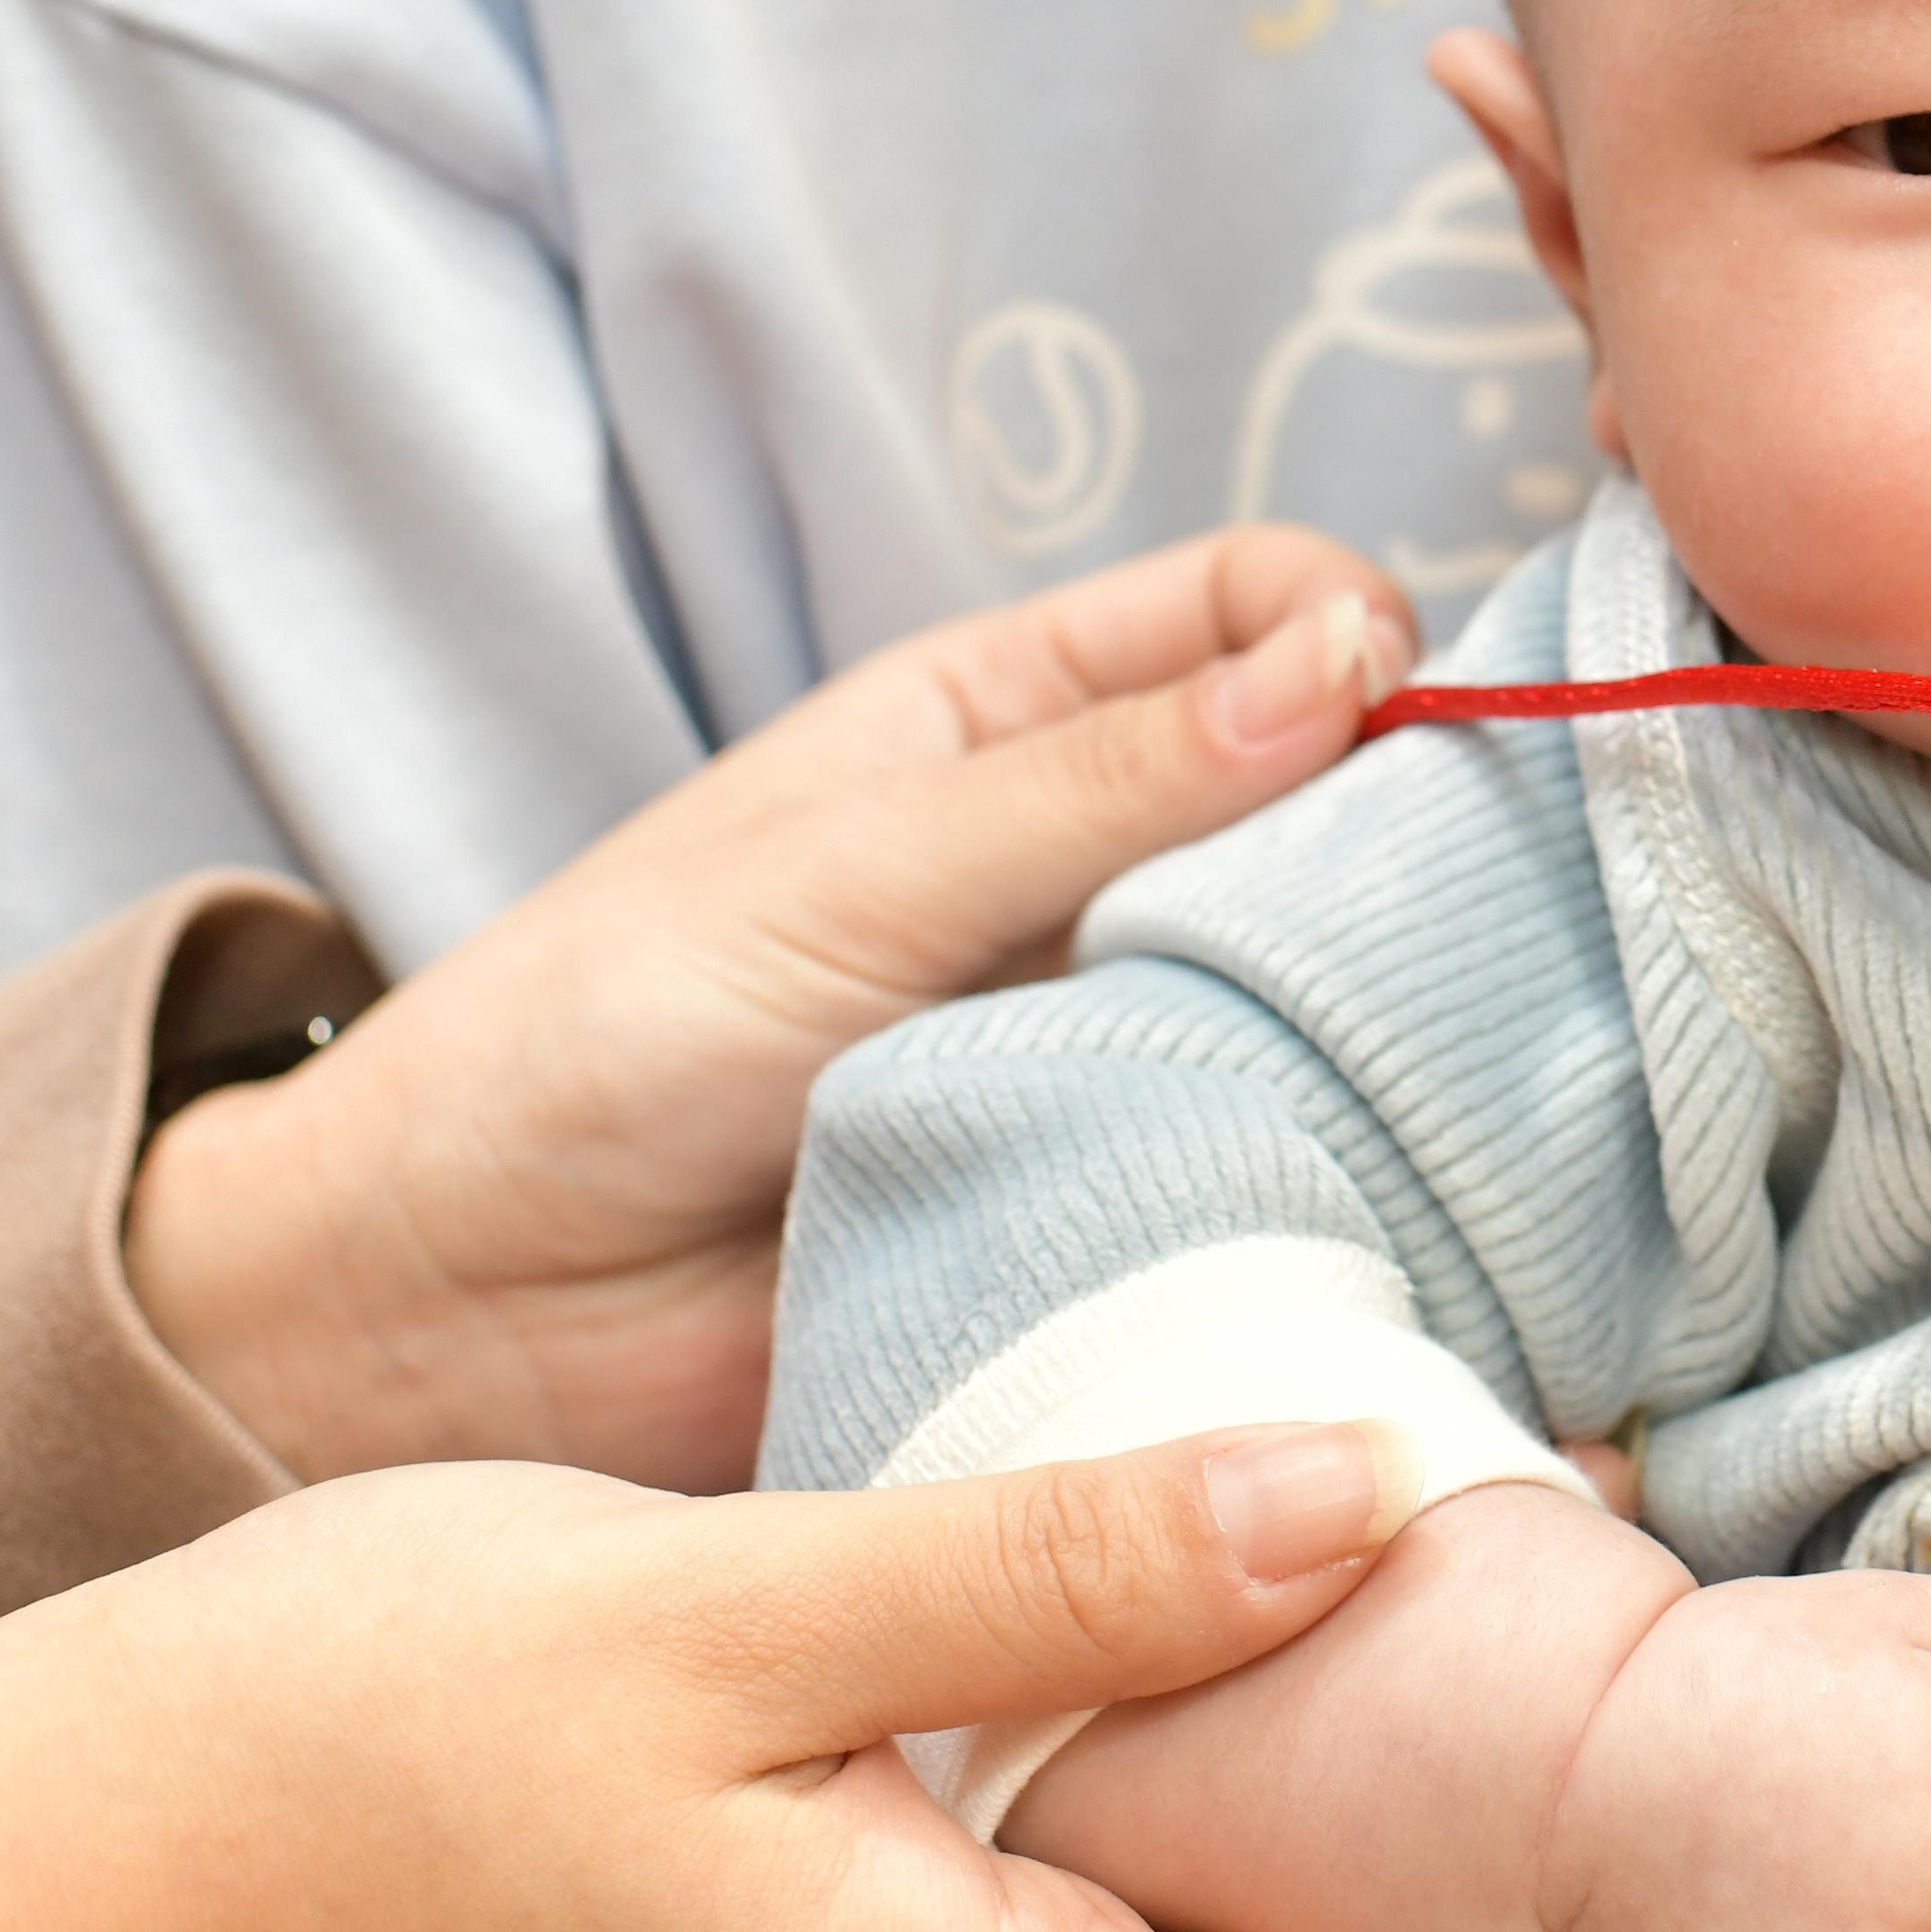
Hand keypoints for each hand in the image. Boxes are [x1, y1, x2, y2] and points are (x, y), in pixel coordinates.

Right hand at [0, 1423, 1565, 1931]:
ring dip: (1317, 1866)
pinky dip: (1175, 1856)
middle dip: (1462, 1910)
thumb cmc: (357, 1722)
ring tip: (1372, 1617)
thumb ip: (1067, 1564)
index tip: (1563, 1699)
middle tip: (1505, 1640)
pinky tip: (1179, 1660)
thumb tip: (1371, 1493)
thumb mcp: (739, 1593)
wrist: (68, 1851)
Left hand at [128, 526, 1416, 1483]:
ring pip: (1335, 997)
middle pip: (1341, 802)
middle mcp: (1097, 869)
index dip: (1362, 629)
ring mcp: (1123, 1043)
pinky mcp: (1128, 1211)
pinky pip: (1282, 1177)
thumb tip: (1350, 649)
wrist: (444, 1325)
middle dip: (1424, 834)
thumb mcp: (847, 868)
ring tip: (1446, 1067)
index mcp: (1019, 721)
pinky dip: (1342, 1183)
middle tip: (1485, 909)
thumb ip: (1099, 778)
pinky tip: (1387, 1197)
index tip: (1411, 709)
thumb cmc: (592, 1040)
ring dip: (1395, 1025)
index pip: (1265, 606)